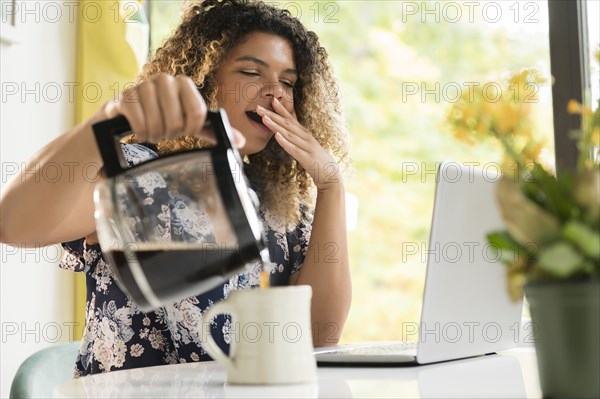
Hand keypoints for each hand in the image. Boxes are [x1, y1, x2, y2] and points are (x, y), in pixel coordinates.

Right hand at [102, 74, 244, 147]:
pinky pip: (139, 124)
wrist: (127, 116)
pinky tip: (139, 129)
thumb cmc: (164, 118)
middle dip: (171, 134)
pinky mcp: (125, 97)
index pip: (198, 113)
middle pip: (177, 122)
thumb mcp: (191, 124)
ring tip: (153, 129)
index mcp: (184, 84)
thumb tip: (241, 142)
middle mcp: (164, 80)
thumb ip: (215, 130)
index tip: (185, 130)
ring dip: (155, 135)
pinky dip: (141, 134)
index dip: (191, 129)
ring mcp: (142, 86)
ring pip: (158, 125)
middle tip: (165, 131)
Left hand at [256, 97, 341, 190]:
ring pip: (289, 134)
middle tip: (258, 107)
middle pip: (287, 124)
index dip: (281, 109)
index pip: (291, 118)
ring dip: (276, 126)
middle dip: (272, 115)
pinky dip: (285, 142)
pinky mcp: (307, 158)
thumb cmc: (316, 160)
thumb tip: (285, 131)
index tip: (271, 99)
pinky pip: (294, 149)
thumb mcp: (306, 145)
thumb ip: (296, 137)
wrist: (331, 175)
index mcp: (304, 134)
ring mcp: (307, 147)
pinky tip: (277, 136)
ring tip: (264, 119)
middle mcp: (306, 137)